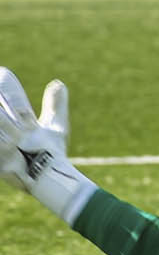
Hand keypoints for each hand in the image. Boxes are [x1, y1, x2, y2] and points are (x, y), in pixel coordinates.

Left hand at [0, 70, 95, 224]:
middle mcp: (18, 139)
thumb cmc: (53, 152)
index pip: (18, 103)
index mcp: (30, 128)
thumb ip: (56, 105)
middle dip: (0, 101)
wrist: (52, 183)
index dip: (8, 87)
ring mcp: (8, 153)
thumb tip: (57, 82)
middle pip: (0, 118)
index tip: (2, 72)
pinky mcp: (1, 166)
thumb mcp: (57, 128)